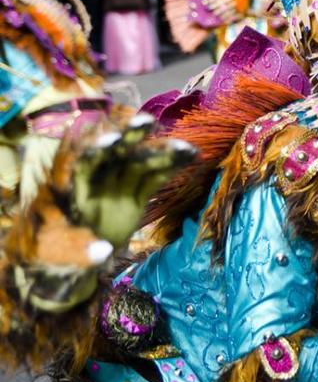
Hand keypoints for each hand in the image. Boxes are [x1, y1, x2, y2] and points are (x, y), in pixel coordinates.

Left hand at [72, 113, 195, 249]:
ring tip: (187, 149)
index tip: (113, 141)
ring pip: (139, 164)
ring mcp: (118, 185)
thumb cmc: (63, 253)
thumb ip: (81, 251)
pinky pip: (154, 178)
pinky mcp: (136, 194)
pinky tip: (190, 158)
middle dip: (129, 137)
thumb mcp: (64, 254)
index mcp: (71, 187)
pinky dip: (171, 168)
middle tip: (146, 123)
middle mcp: (95, 179)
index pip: (81, 163)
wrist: (80, 257)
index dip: (96, 150)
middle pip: (113, 154)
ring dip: (161, 153)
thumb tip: (102, 253)